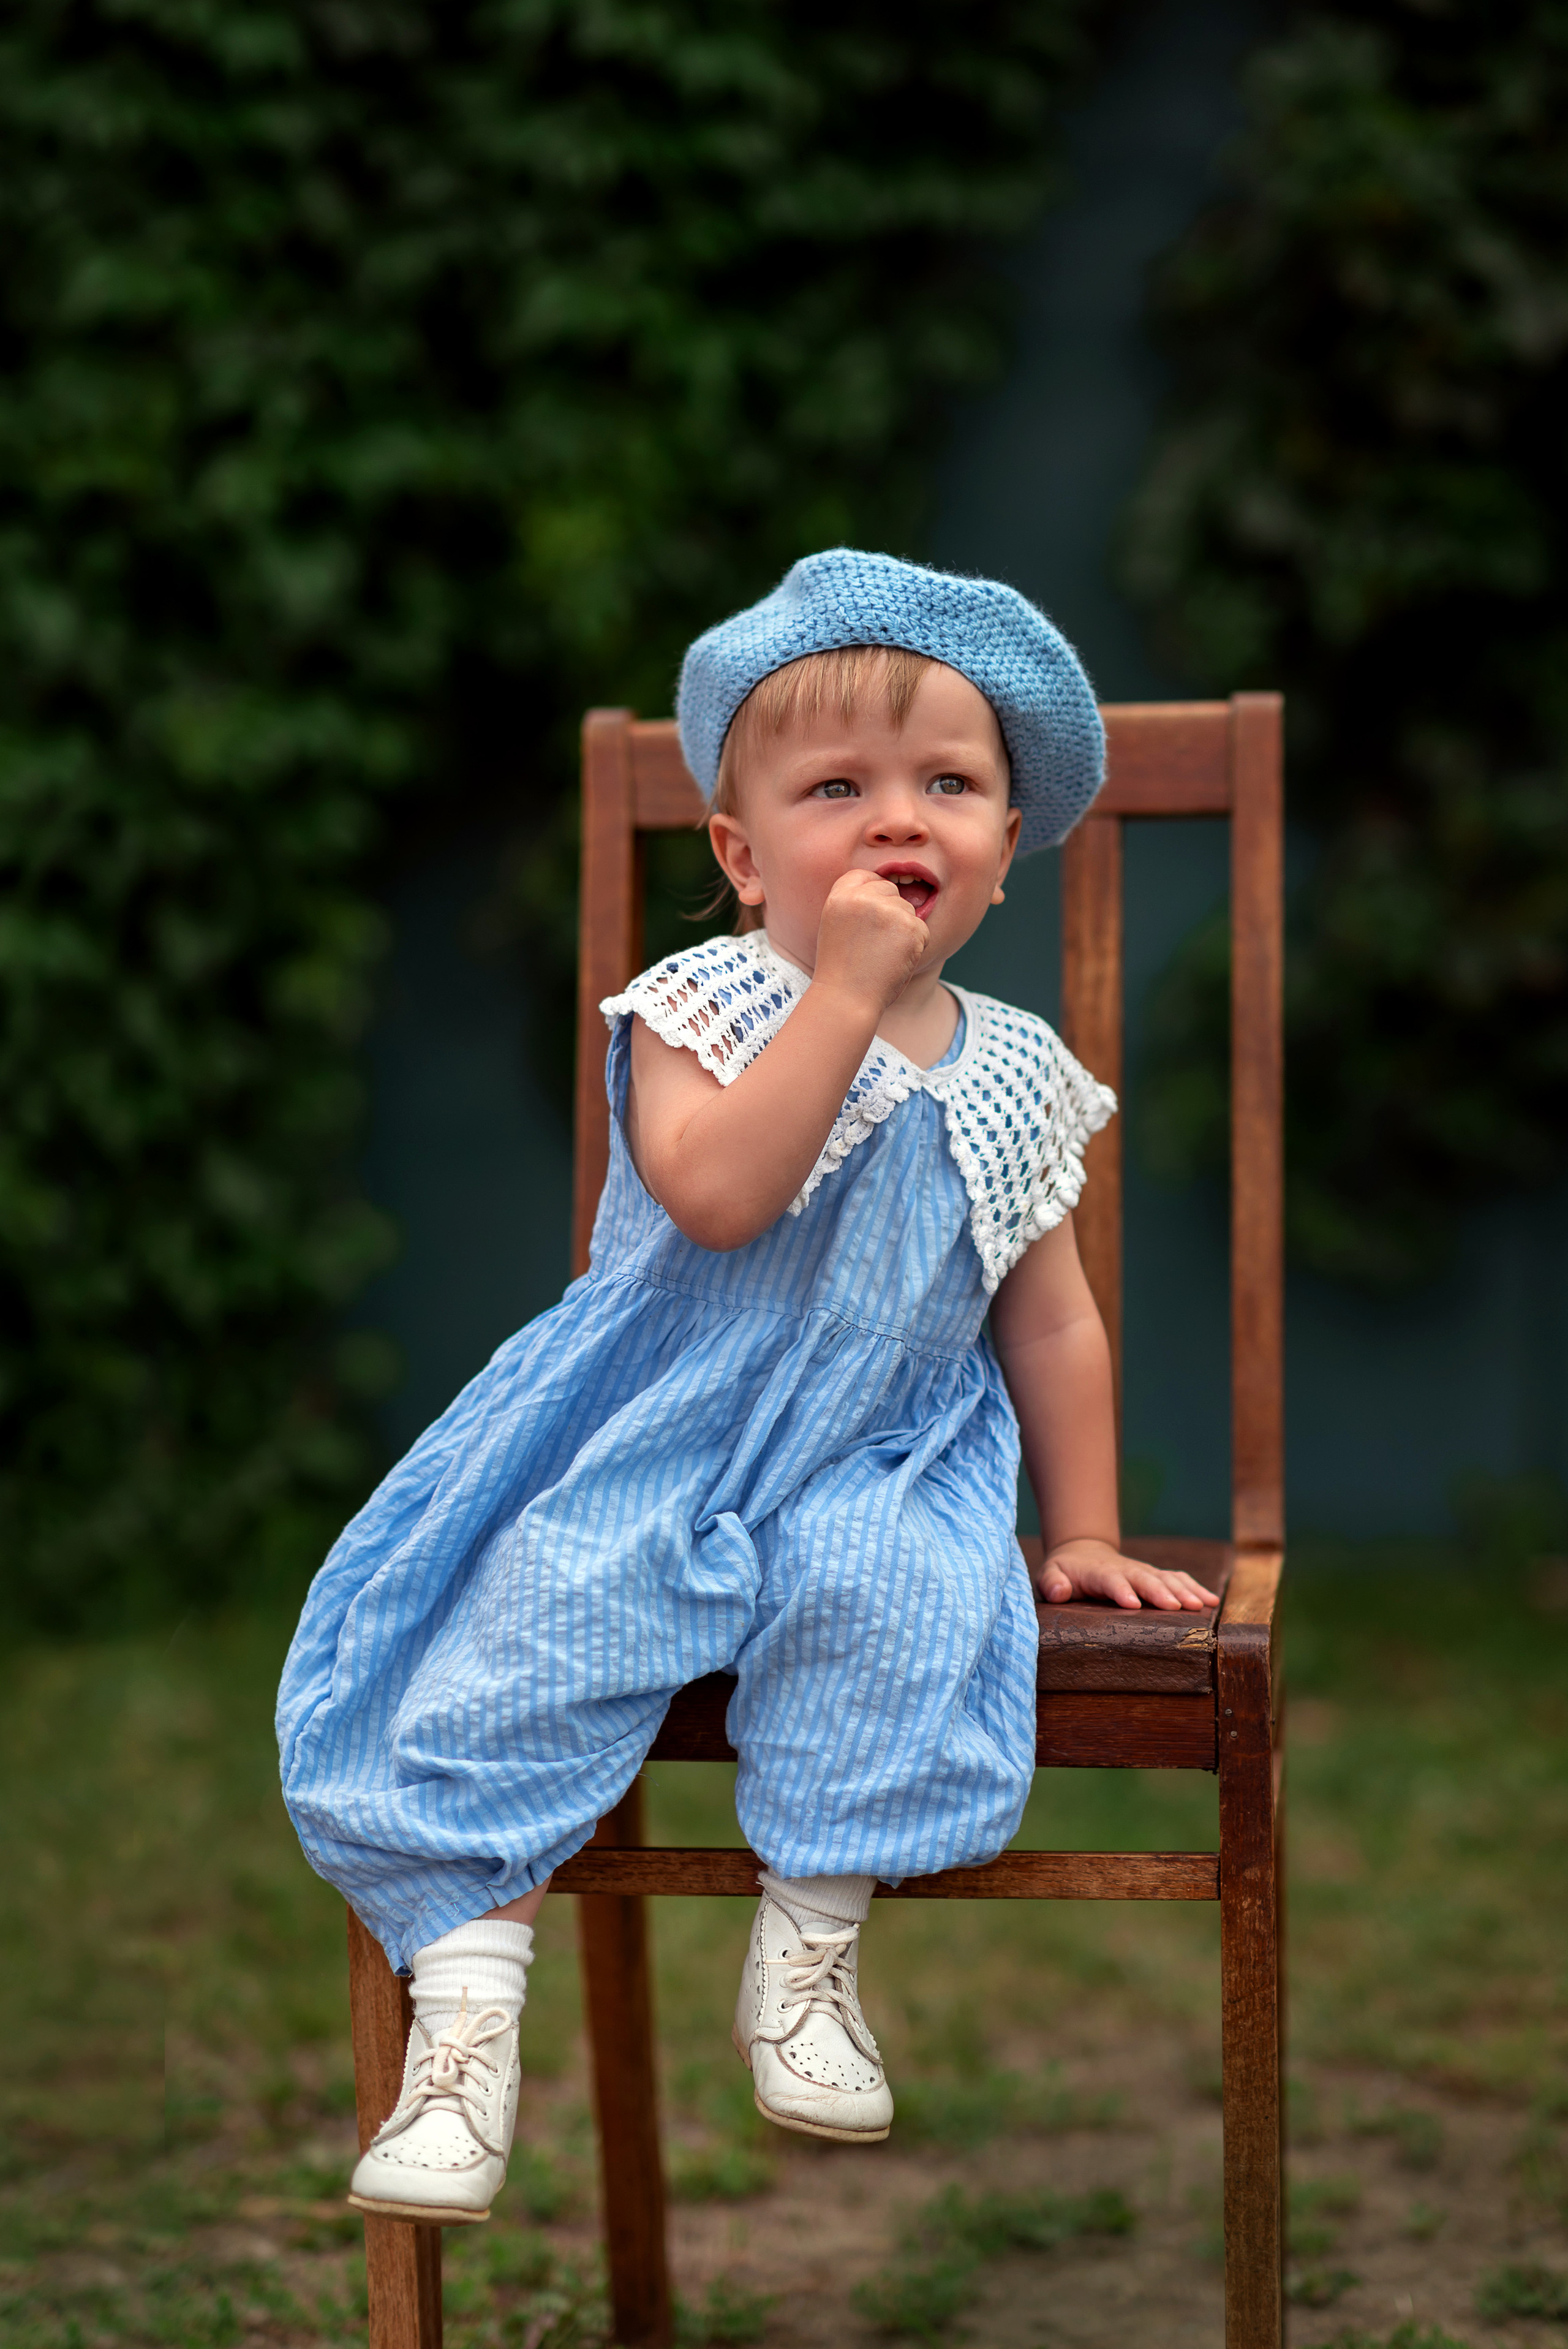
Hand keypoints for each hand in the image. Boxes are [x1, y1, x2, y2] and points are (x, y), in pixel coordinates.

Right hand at [812, 869, 927, 1015]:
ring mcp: (887, 911)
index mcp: (839, 895)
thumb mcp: (836, 925)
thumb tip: (887, 890)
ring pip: (909, 910)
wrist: (846, 998)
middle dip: (890, 913)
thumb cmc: (842, 969)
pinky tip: (895, 961)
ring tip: (883, 954)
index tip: (870, 918)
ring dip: (904, 931)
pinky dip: (916, 946)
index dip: (873, 894)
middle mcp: (862, 897)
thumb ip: (855, 903)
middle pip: (891, 890)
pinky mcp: (910, 926)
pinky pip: (923, 929)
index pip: (866, 876)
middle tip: (875, 943)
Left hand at [1037, 1537, 1219, 1611]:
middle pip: (1144, 1578)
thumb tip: (1058, 1591)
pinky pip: (1178, 1579)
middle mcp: (1125, 1569)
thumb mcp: (1049, 1574)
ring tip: (1202, 1605)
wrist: (1082, 1553)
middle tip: (1177, 1607)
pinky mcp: (1155, 1576)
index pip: (1110, 1580)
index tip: (1134, 1604)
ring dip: (1184, 1591)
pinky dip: (1194, 1588)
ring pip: (1166, 1578)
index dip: (1121, 1590)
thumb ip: (1051, 1582)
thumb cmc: (1065, 1572)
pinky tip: (1212, 1601)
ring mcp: (1142, 1572)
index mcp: (1098, 1572)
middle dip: (1161, 1592)